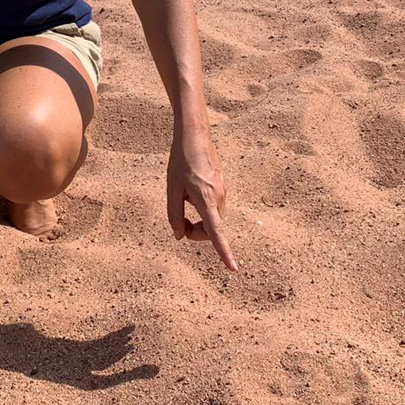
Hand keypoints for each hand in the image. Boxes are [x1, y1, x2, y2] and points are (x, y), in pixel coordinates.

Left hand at [166, 130, 237, 271]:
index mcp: (206, 199)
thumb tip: (180, 236)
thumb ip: (174, 215)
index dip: (223, 252)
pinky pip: (213, 206)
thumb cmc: (180, 162)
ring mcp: (223, 191)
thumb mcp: (171, 189)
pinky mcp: (223, 186)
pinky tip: (191, 188)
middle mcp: (219, 197)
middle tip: (178, 220)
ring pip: (212, 218)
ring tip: (183, 196)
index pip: (215, 233)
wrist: (195, 136)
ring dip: (198, 218)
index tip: (233, 268)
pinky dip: (202, 207)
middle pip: (210, 229)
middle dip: (195, 231)